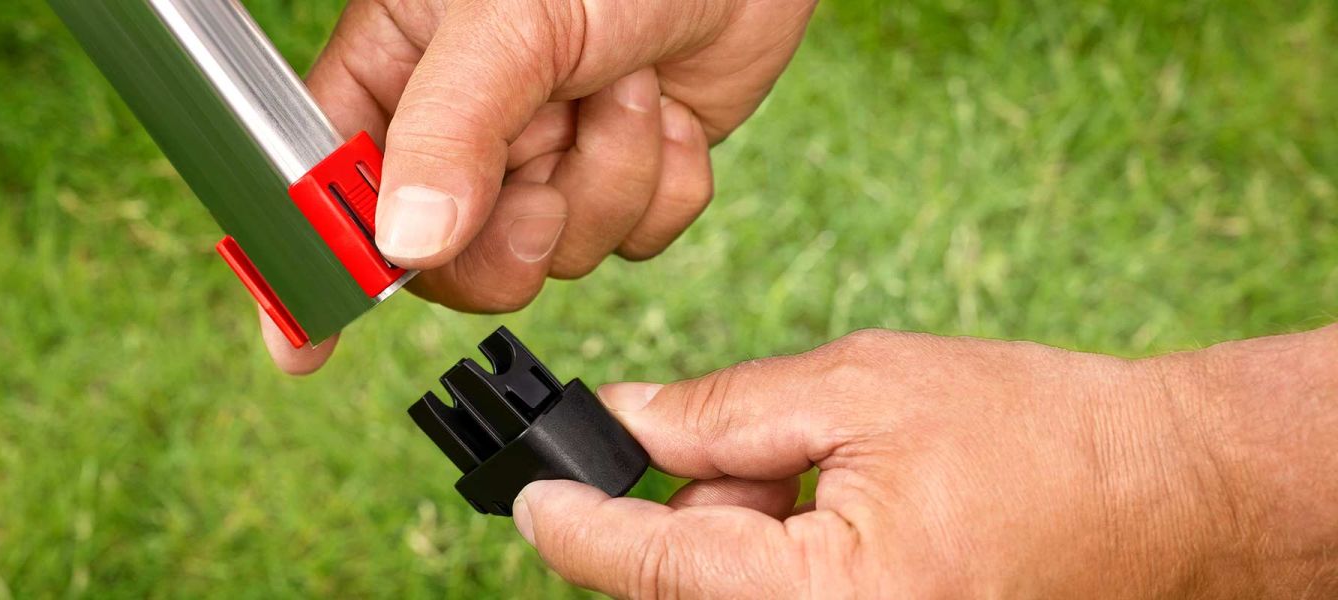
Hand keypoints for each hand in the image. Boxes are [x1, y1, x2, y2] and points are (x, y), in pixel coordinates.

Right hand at [264, 0, 818, 373]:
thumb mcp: (513, 19)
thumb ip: (451, 128)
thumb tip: (405, 244)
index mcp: (395, 71)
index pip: (327, 186)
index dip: (317, 269)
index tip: (306, 347)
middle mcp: (459, 126)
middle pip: (441, 258)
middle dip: (508, 235)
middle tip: (542, 195)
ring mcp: (543, 156)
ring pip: (549, 254)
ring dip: (608, 181)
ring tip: (627, 90)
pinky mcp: (622, 175)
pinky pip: (631, 242)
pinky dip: (664, 185)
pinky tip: (671, 110)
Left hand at [514, 326, 1337, 597]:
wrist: (1158, 495)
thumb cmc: (1034, 434)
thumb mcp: (860, 388)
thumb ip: (721, 413)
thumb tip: (619, 423)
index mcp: (828, 596)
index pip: (650, 564)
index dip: (573, 521)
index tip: (525, 496)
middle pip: (677, 593)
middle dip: (681, 518)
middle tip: (752, 455)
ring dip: (731, 546)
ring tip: (826, 485)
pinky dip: (769, 571)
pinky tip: (830, 525)